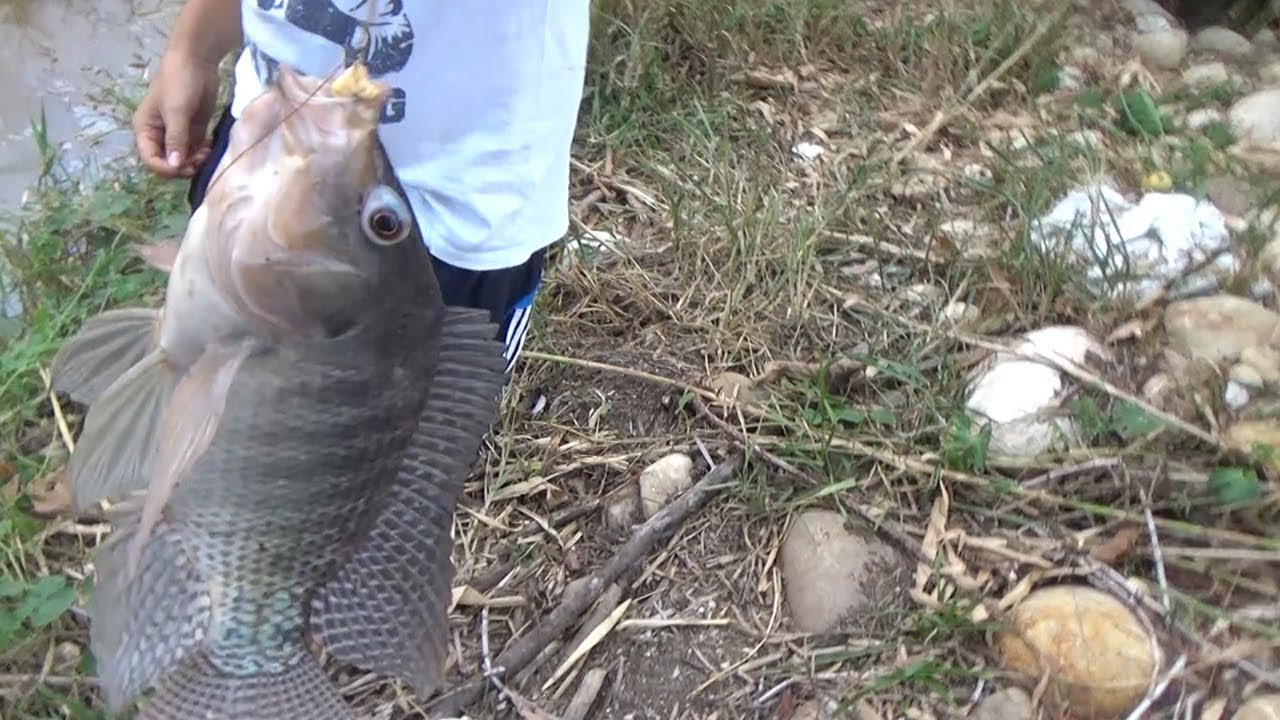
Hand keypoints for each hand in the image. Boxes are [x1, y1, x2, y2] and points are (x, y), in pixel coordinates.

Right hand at [132, 50, 220, 178]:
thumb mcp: (176, 111)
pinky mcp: (194, 130)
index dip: (165, 169)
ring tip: (207, 152)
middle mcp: (159, 134)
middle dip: (183, 166)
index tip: (183, 168)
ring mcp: (177, 133)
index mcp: (145, 129)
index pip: (150, 159)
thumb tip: (175, 166)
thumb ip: (176, 139)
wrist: (197, 60)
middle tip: (199, 160)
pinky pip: (196, 150)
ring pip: (184, 159)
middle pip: (168, 162)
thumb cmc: (179, 82)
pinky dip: (202, 153)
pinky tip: (210, 147)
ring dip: (195, 161)